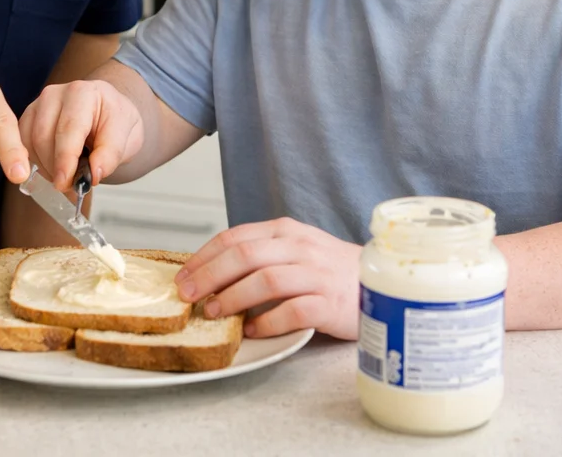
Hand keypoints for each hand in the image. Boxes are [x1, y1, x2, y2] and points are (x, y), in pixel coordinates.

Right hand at [18, 79, 143, 190]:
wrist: (107, 113)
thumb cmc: (115, 122)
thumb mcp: (127, 137)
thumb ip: (111, 154)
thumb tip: (93, 174)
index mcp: (84, 93)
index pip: (69, 129)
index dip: (65, 159)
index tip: (64, 182)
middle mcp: (57, 93)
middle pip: (44, 136)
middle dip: (55, 167)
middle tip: (69, 187)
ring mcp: (39, 104)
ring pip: (30, 142)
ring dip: (45, 167)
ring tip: (65, 177)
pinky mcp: (29, 116)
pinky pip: (23, 144)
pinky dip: (34, 162)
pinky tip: (52, 169)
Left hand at [174, 218, 360, 339]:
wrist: (378, 283)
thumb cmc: (329, 270)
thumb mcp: (293, 250)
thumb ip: (260, 255)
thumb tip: (210, 274)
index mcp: (285, 231)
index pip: (235, 237)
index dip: (204, 256)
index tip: (183, 276)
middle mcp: (299, 247)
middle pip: (245, 256)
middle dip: (210, 275)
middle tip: (188, 295)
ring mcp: (316, 274)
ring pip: (266, 281)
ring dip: (234, 297)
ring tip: (215, 313)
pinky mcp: (331, 303)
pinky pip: (293, 311)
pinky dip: (267, 322)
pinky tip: (251, 330)